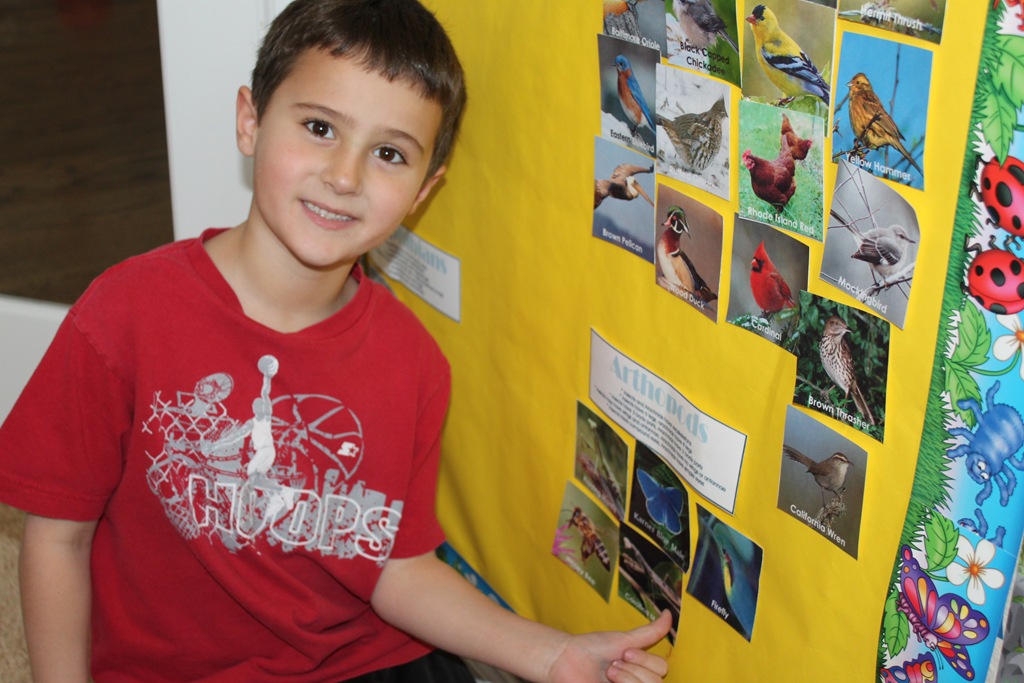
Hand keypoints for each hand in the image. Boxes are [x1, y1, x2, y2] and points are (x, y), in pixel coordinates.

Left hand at [546, 610, 671, 682]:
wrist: (566, 659)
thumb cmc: (592, 649)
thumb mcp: (624, 639)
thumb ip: (649, 632)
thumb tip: (668, 613)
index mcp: (642, 669)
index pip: (662, 668)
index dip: (644, 659)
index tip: (624, 652)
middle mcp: (638, 682)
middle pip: (657, 682)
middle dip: (634, 670)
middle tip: (614, 664)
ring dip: (627, 679)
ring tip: (608, 673)